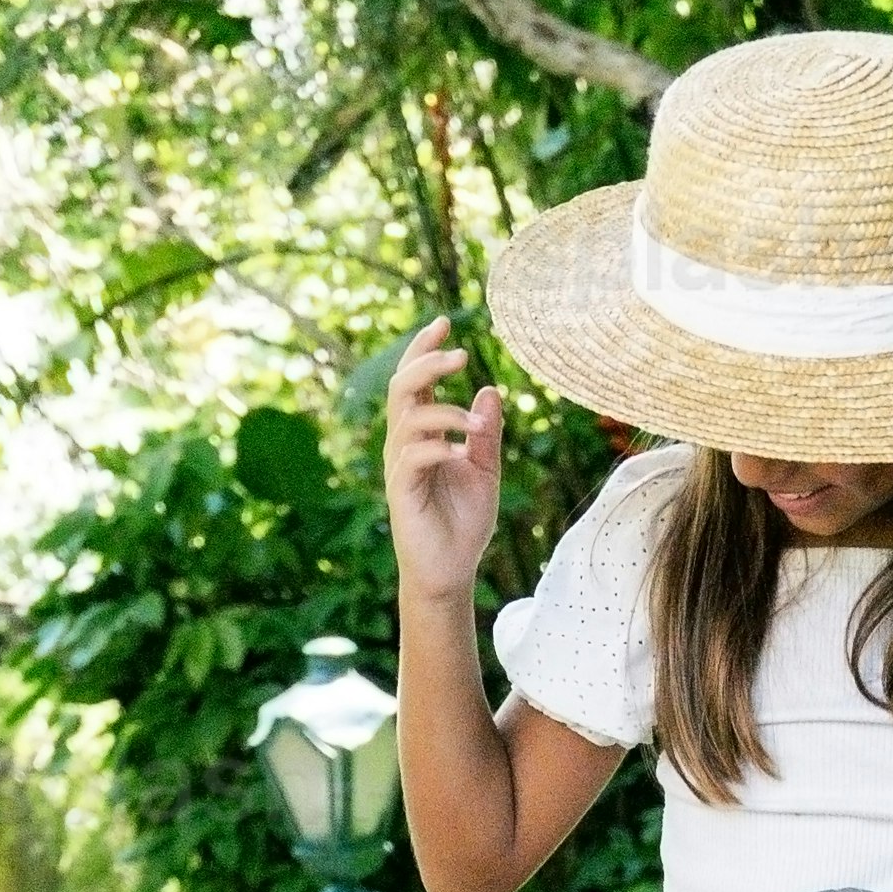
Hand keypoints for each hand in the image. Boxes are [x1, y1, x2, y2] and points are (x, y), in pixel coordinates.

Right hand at [386, 319, 507, 594]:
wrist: (451, 570)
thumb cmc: (464, 521)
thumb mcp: (485, 469)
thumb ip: (486, 432)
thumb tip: (490, 390)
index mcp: (423, 432)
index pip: (416, 379)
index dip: (425, 348)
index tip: (444, 321)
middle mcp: (406, 442)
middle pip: (402, 386)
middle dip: (427, 363)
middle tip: (462, 355)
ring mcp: (402, 465)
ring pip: (407, 417)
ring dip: (445, 411)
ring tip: (475, 422)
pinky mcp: (403, 491)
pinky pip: (414, 456)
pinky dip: (440, 447)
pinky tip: (463, 453)